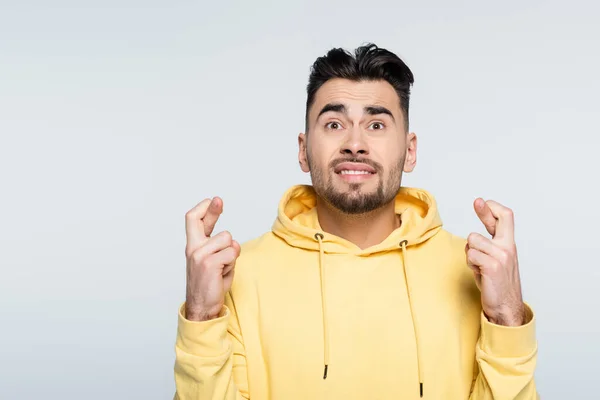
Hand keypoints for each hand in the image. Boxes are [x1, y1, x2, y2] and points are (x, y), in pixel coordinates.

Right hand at [184, 197, 240, 320]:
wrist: (202, 308)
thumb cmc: (210, 286)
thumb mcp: (212, 262)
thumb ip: (218, 248)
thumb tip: (230, 239)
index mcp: (193, 247)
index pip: (193, 220)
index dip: (203, 209)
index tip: (212, 201)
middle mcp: (193, 248)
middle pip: (199, 221)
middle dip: (212, 209)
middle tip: (218, 200)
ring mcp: (200, 255)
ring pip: (228, 239)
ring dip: (232, 253)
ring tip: (224, 267)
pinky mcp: (209, 263)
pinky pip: (232, 253)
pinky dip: (232, 263)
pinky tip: (223, 274)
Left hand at [466, 198, 524, 325]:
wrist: (505, 308)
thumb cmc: (497, 284)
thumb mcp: (495, 261)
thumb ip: (488, 247)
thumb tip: (473, 237)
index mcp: (509, 245)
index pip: (506, 218)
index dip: (492, 208)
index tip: (482, 202)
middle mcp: (508, 247)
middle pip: (499, 219)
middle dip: (485, 210)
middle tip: (477, 201)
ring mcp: (502, 256)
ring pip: (473, 240)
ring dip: (470, 253)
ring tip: (478, 266)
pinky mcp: (493, 265)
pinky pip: (471, 255)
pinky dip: (470, 264)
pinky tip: (479, 273)